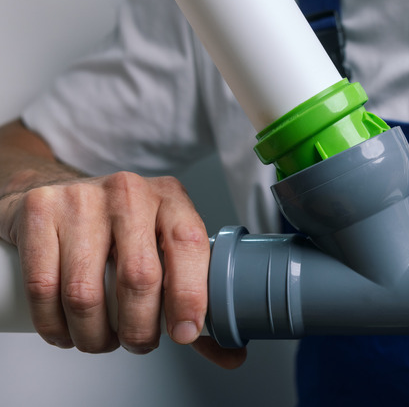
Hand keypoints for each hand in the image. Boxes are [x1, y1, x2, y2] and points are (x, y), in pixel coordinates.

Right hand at [0, 172, 244, 367]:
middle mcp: (129, 192)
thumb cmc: (118, 230)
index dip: (190, 296)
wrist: (56, 194)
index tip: (185, 333)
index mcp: (170, 198)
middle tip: (138, 343)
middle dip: (139, 329)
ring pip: (86, 291)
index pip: (189, 244)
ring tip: (101, 340)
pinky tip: (66, 332)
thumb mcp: (163, 249)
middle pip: (139, 277)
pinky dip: (55, 326)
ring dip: (94, 335)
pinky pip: (44, 287)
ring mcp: (81, 198)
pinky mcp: (39, 212)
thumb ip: (194, 300)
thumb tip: (231, 354)